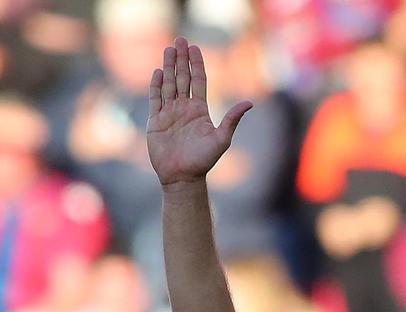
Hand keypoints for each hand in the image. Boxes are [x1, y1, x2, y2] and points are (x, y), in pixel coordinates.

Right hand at [147, 37, 252, 185]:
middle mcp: (184, 108)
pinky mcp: (155, 122)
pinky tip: (158, 72)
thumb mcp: (221, 139)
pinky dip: (155, 86)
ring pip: (169, 84)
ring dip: (168, 67)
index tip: (195, 48)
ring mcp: (169, 113)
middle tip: (180, 40)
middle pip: (182, 78)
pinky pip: (155, 99)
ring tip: (168, 49)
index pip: (198, 81)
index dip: (197, 64)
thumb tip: (250, 103)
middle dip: (181, 59)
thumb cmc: (203, 161)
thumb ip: (232, 119)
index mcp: (200, 110)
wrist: (182, 177)